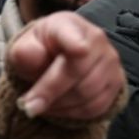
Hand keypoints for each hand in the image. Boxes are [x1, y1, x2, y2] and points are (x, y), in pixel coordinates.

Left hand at [7, 12, 122, 119]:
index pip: (77, 36)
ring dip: (59, 105)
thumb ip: (25, 53)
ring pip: (88, 93)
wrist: (56, 57)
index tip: (78, 50)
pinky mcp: (115, 83)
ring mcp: (110, 62)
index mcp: (69, 25)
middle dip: (50, 92)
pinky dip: (72, 113)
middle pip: (79, 72)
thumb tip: (33, 59)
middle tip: (28, 106)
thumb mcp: (23, 48)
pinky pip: (96, 106)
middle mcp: (97, 40)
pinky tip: (57, 108)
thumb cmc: (39, 50)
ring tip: (40, 105)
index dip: (78, 44)